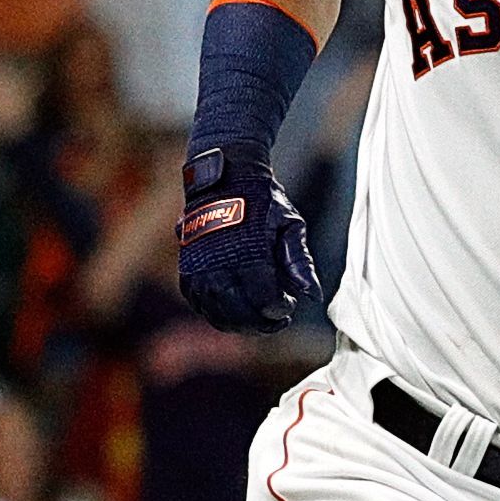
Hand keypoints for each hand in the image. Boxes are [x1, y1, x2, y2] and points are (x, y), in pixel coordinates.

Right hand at [177, 145, 319, 332]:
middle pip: (240, 313)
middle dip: (262, 323)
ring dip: (240, 324)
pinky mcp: (187, 269)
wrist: (224, 176)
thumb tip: (312, 295)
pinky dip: (216, 314)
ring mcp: (199, 268)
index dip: (280, 309)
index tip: (290, 304)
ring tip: (259, 319)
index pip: (265, 300)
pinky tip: (234, 312)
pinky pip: (199, 303)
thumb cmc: (261, 200)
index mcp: (248, 253)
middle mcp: (219, 264)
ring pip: (217, 314)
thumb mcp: (290, 224)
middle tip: (278, 319)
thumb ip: (300, 262)